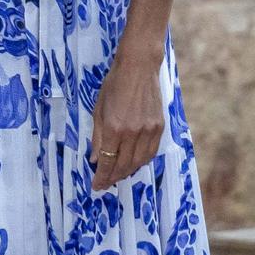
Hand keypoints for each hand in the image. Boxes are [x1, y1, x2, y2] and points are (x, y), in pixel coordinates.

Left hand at [89, 50, 165, 190]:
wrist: (139, 69)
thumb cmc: (113, 86)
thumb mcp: (98, 109)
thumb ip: (97, 136)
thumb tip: (95, 159)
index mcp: (114, 128)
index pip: (107, 160)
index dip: (101, 176)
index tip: (96, 186)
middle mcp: (133, 133)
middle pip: (123, 165)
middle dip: (113, 177)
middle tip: (105, 184)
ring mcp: (149, 131)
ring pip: (139, 162)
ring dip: (128, 172)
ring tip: (118, 176)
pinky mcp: (160, 128)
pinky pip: (151, 152)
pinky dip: (141, 161)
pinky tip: (133, 164)